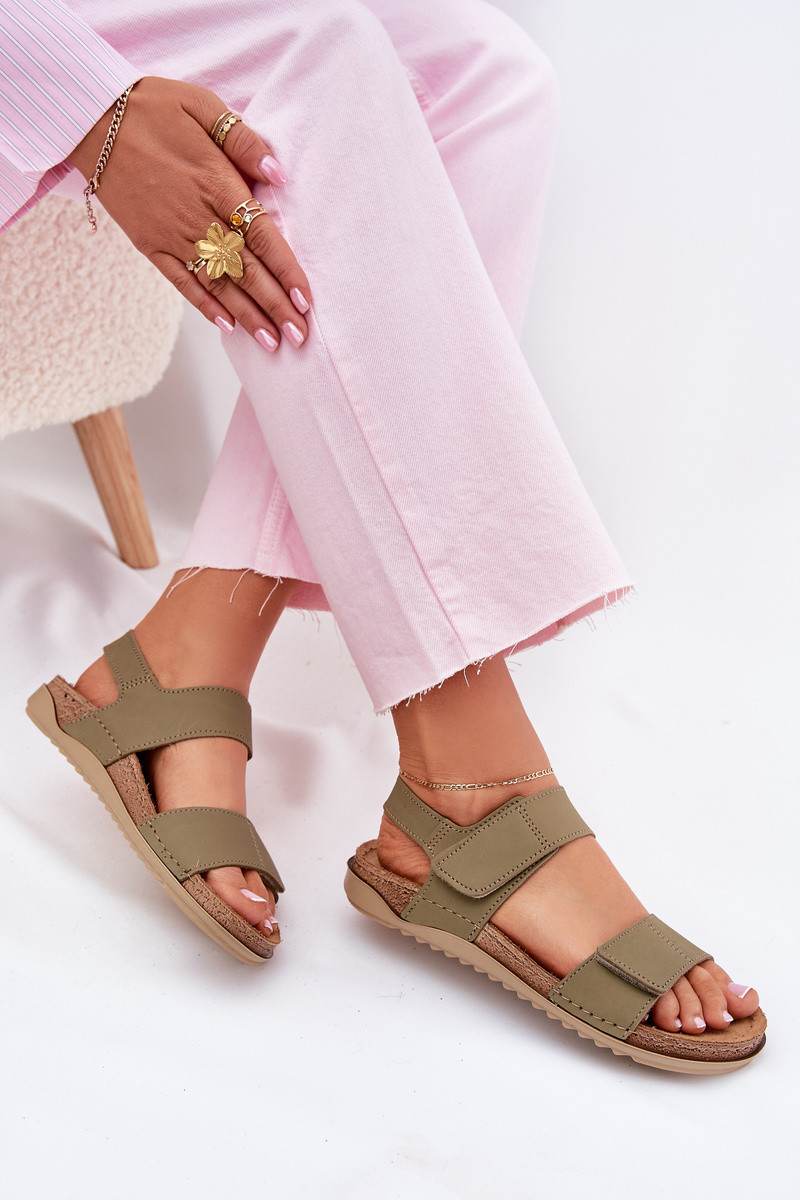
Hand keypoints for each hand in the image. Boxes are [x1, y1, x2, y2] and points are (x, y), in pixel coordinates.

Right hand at [67, 76, 310, 349]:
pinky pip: (181, 282)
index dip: (286, 272)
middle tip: (299, 336)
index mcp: (217, 183)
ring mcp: (172, 235)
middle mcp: (198, 217)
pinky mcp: (150, 244)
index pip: (262, 237)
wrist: (92, 119)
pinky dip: (204, 305)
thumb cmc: (154, 108)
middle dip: (274, 307)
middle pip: (245, 270)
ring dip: (246, 316)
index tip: (305, 301)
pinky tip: (226, 326)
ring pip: (217, 284)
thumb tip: (279, 175)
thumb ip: (244, 142)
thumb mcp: (203, 106)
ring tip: (271, 342)